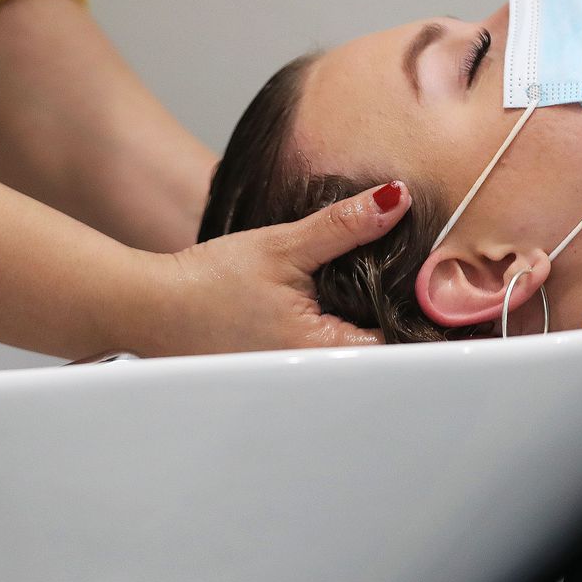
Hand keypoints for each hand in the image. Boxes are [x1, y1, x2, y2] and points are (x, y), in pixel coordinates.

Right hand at [142, 181, 411, 355]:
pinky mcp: (283, 373)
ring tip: (381, 289)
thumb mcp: (282, 246)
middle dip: (399, 316)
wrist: (149, 307)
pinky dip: (341, 329)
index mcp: (323, 352)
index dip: (420, 309)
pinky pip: (329, 354)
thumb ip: (342, 226)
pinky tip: (338, 303)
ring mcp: (298, 380)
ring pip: (356, 355)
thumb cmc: (205, 284)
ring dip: (370, 325)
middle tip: (414, 279)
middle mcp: (315, 376)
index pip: (401, 341)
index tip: (432, 281)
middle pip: (383, 351)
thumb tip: (395, 201)